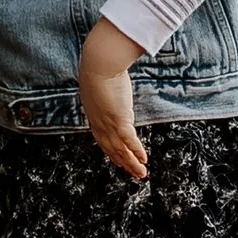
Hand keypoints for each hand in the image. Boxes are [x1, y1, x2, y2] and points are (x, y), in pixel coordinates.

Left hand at [78, 23, 149, 183]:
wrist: (99, 63)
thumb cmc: (100, 65)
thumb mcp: (101, 79)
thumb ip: (107, 84)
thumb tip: (111, 75)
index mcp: (93, 113)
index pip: (102, 137)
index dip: (111, 150)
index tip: (118, 159)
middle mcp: (99, 122)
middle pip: (110, 148)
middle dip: (122, 162)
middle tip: (131, 172)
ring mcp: (108, 123)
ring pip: (120, 149)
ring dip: (132, 163)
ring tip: (141, 174)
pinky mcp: (119, 120)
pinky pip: (129, 141)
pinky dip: (136, 152)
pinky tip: (143, 160)